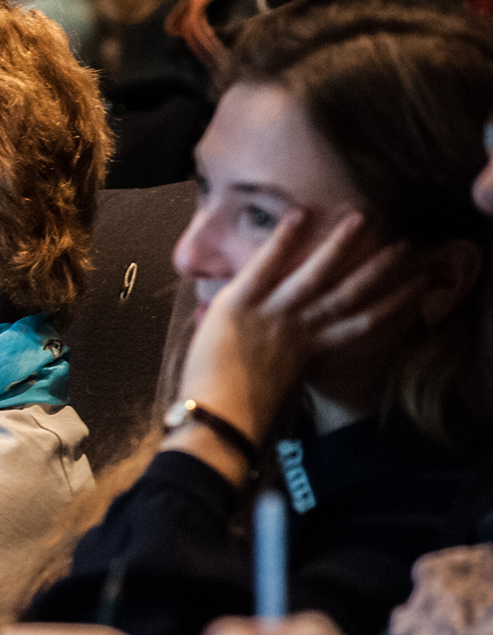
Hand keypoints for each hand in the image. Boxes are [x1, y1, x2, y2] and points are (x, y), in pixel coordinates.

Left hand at [174, 210, 419, 449]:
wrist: (215, 419)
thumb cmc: (239, 409)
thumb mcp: (274, 379)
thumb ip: (286, 356)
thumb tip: (291, 350)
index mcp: (309, 350)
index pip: (362, 325)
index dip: (394, 305)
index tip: (419, 288)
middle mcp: (298, 329)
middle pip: (348, 296)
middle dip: (380, 271)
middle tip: (406, 247)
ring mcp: (271, 315)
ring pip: (314, 276)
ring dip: (339, 246)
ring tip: (360, 218)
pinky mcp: (238, 306)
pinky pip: (263, 268)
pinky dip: (280, 242)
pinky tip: (298, 216)